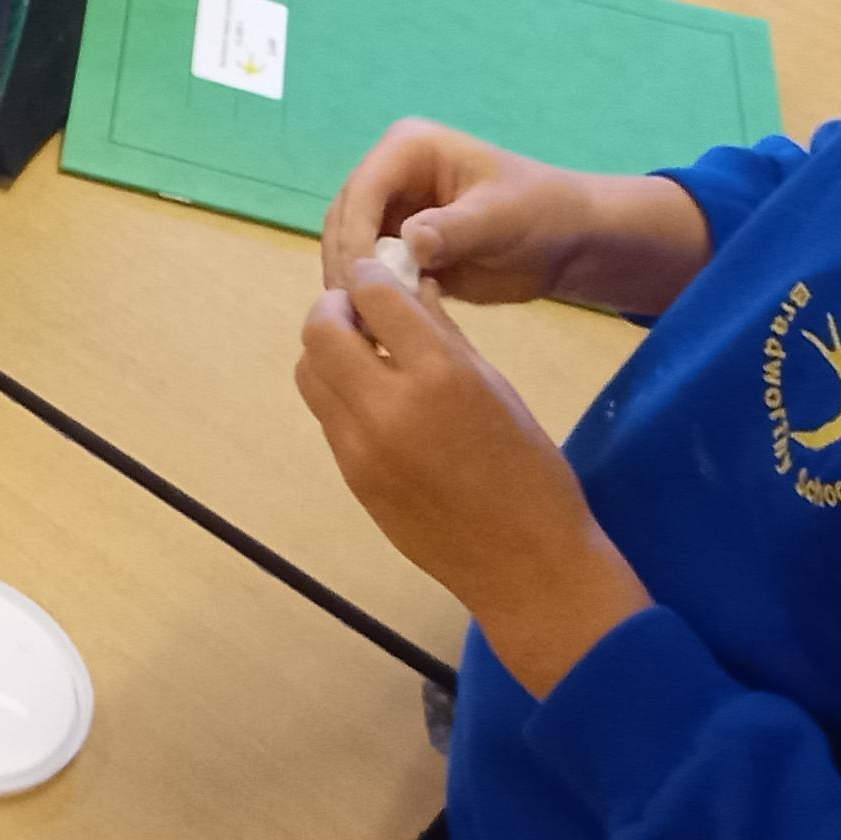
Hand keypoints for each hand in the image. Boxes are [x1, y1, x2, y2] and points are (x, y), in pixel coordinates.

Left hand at [297, 255, 649, 693]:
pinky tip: (373, 399)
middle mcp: (387, 406)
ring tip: (363, 354)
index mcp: (438, 375)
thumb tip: (408, 288)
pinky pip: (327, 417)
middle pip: (320, 331)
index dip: (371, 276)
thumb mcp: (496, 387)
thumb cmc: (531, 471)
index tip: (377, 274)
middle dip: (333, 308)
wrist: (526, 565)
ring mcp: (360, 448)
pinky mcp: (351, 478)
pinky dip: (339, 394)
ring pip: (310, 374)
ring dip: (326, 352)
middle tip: (359, 311)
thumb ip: (444, 335)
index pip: (373, 297)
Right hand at [323, 119, 714, 316]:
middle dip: (347, 264)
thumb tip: (409, 244)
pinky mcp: (396, 245)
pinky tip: (376, 325)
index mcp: (408, 149)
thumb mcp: (503, 217)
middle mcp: (389, 175)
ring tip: (365, 326)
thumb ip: (456, 228)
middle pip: (344, 219)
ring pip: (347, 247)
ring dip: (351, 284)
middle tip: (356, 316)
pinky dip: (368, 295)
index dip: (355, 236)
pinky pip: (368, 270)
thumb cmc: (542, 214)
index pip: (363, 190)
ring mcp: (390, 211)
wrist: (568, 243)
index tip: (360, 284)